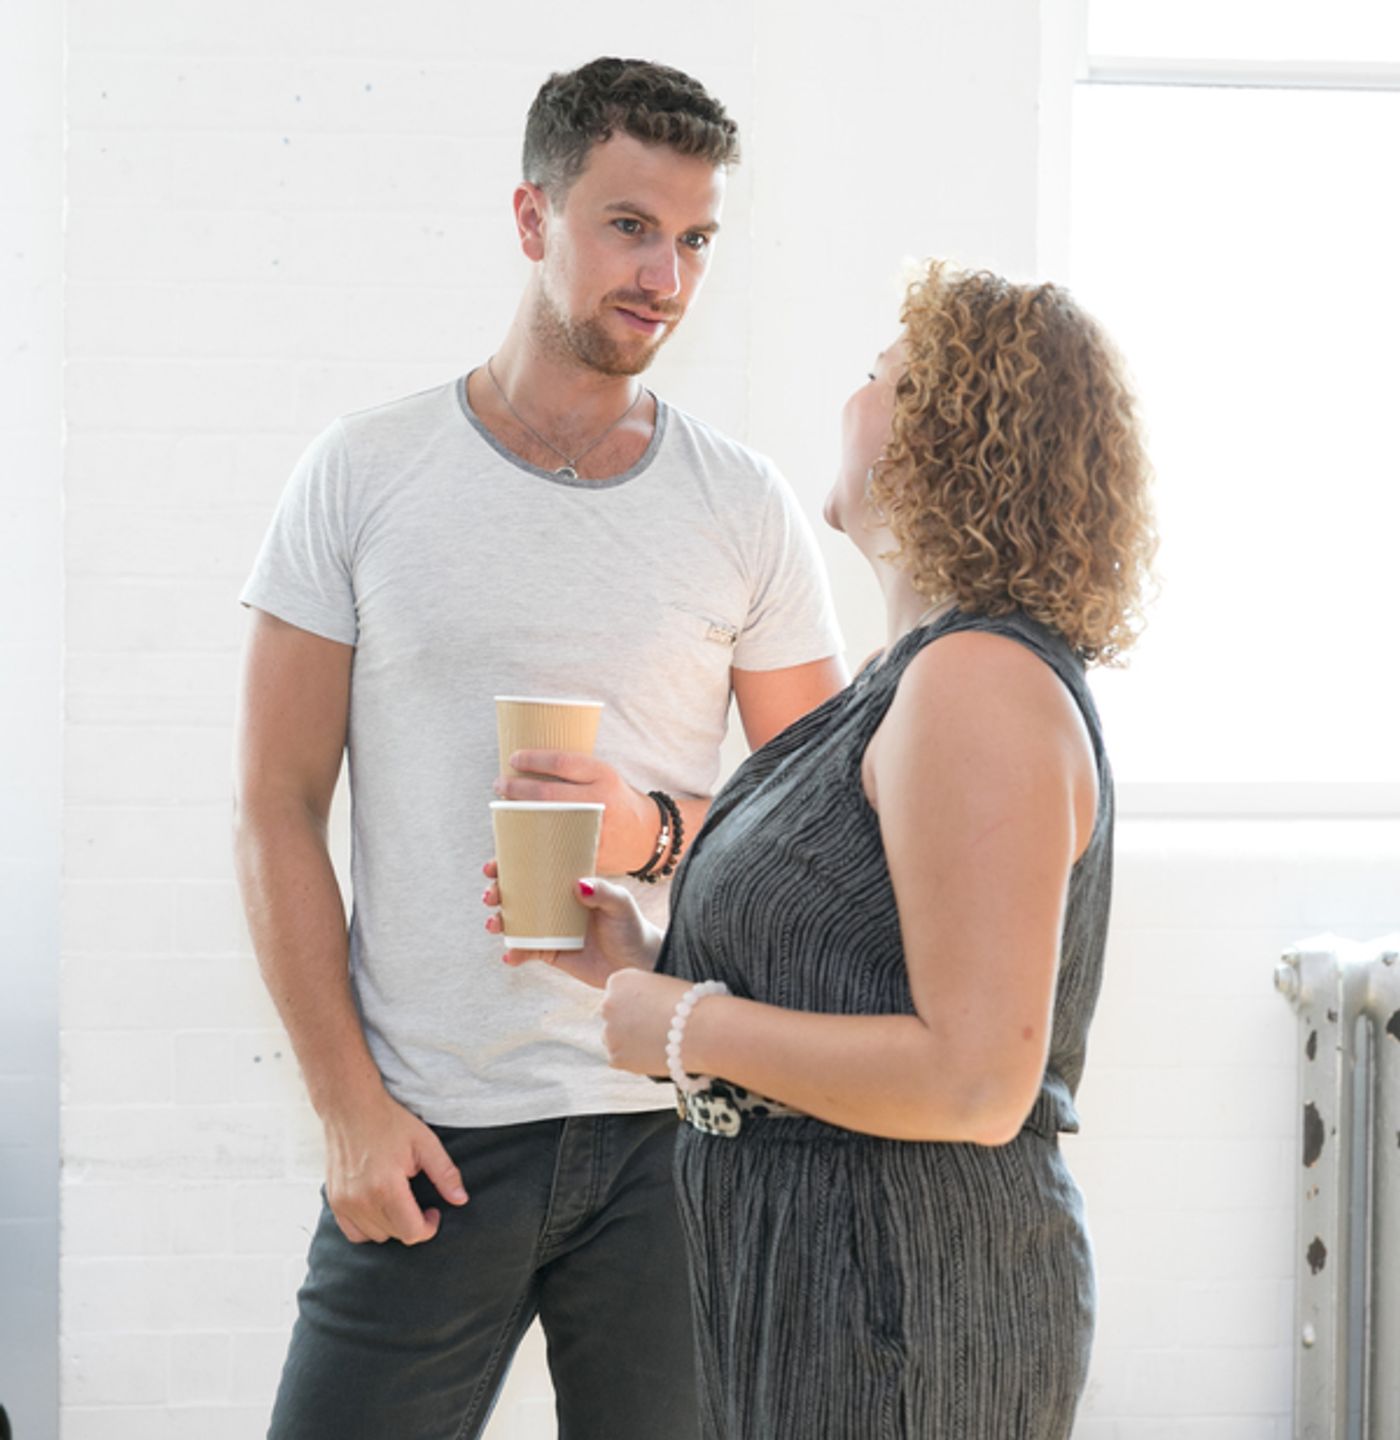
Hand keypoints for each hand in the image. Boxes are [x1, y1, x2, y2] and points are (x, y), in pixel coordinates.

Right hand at [321, 1089, 467, 1244]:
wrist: (351, 1107)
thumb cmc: (388, 1122)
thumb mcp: (425, 1143)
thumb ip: (444, 1174)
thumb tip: (461, 1200)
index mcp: (386, 1187)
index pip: (411, 1232)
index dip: (429, 1227)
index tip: (433, 1212)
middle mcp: (361, 1200)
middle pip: (395, 1234)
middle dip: (413, 1223)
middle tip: (419, 1201)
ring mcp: (344, 1202)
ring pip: (375, 1235)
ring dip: (392, 1225)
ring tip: (399, 1199)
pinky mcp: (334, 1200)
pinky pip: (354, 1232)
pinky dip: (369, 1227)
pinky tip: (380, 1207)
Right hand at [482, 863, 661, 987]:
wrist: (638, 964)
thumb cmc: (632, 927)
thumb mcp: (621, 904)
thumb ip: (603, 892)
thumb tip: (578, 884)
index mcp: (566, 884)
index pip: (533, 869)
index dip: (508, 865)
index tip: (493, 866)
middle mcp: (553, 904)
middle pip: (515, 894)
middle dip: (496, 892)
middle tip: (491, 896)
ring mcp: (549, 929)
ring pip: (514, 922)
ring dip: (498, 922)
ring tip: (495, 925)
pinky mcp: (550, 953)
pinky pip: (525, 952)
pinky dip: (514, 954)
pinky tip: (510, 957)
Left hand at [494, 750, 655, 874]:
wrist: (646, 836)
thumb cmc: (615, 800)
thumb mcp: (603, 776)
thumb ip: (574, 772)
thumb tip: (525, 763)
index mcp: (604, 775)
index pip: (563, 762)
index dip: (533, 759)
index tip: (513, 758)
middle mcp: (601, 802)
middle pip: (548, 794)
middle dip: (516, 788)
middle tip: (499, 784)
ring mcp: (594, 830)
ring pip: (546, 823)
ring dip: (516, 815)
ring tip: (501, 807)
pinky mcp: (589, 855)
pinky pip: (553, 848)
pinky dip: (529, 843)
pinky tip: (513, 837)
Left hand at [600, 969, 692, 1076]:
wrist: (702, 1029)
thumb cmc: (690, 1003)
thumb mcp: (661, 985)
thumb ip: (641, 994)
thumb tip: (636, 1011)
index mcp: (619, 980)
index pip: (618, 994)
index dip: (636, 1004)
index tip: (653, 1010)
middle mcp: (607, 1004)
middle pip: (612, 1016)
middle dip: (627, 1023)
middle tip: (652, 1030)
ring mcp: (609, 1032)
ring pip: (613, 1039)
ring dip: (628, 1042)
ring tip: (656, 1043)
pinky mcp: (616, 1057)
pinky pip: (619, 1059)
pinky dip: (633, 1060)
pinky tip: (653, 1054)